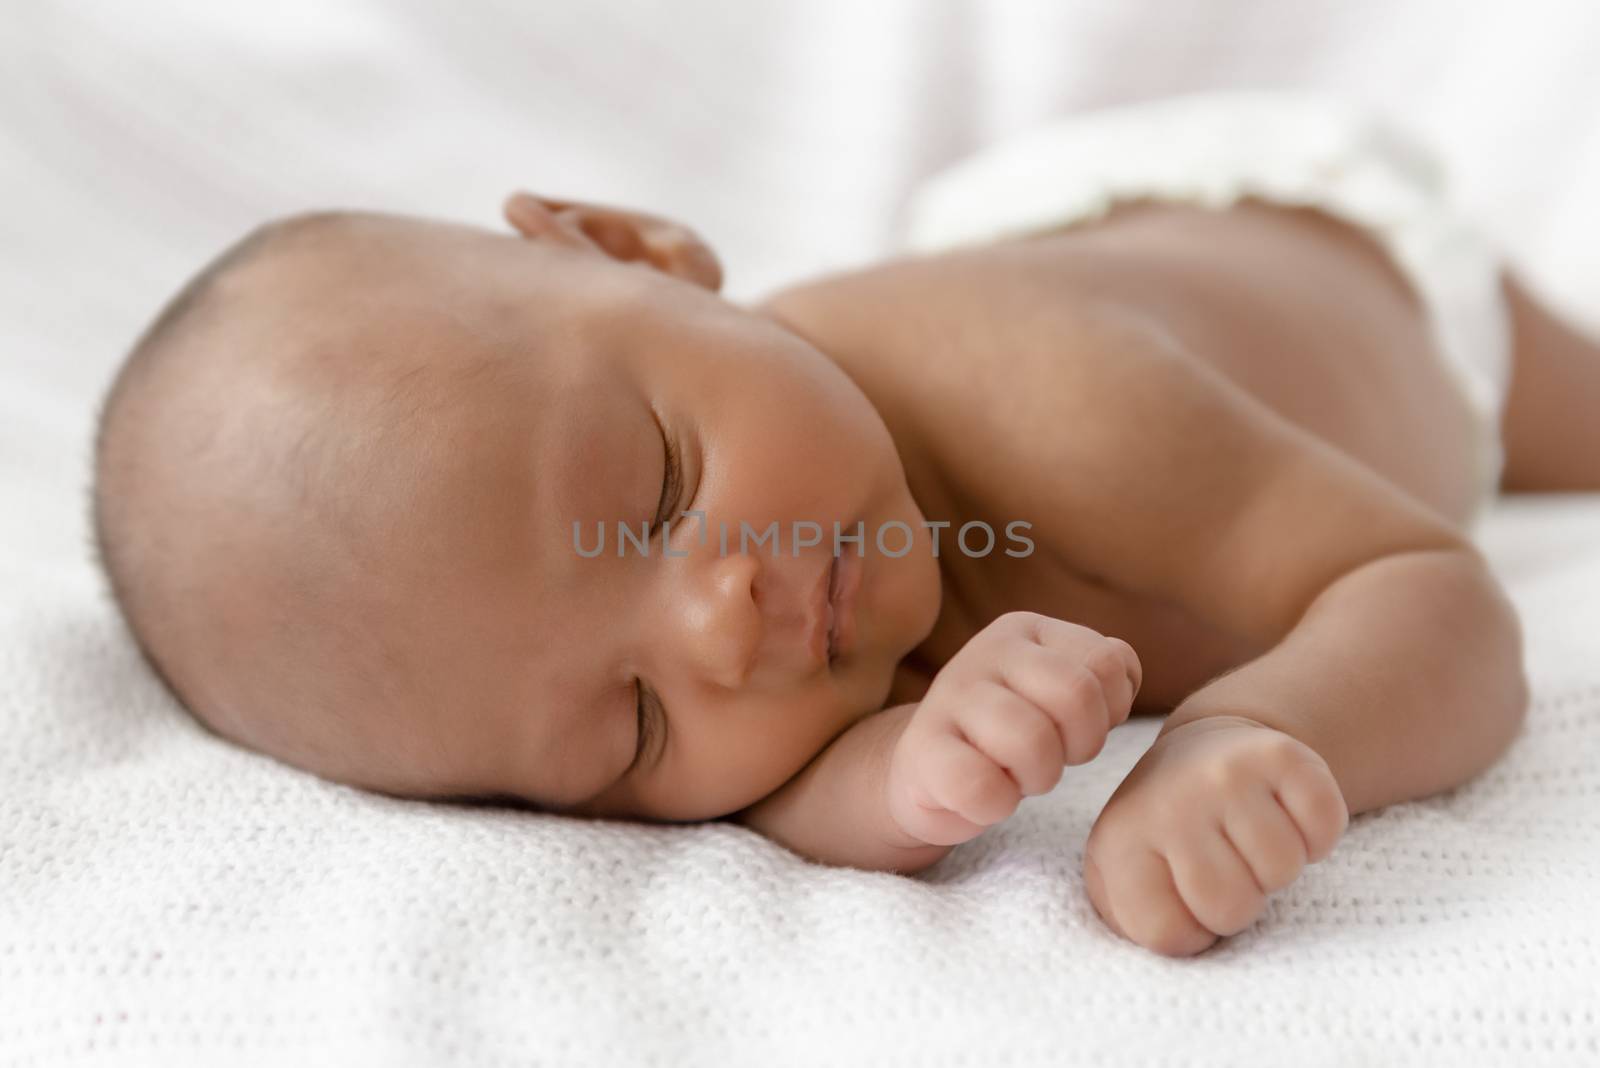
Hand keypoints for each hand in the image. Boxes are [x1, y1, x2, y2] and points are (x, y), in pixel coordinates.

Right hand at [885, 611, 1141, 847]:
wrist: (927, 770)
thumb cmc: (1011, 733)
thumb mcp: (1060, 692)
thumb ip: (1100, 674)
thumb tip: (1124, 675)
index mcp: (1026, 629)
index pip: (1107, 661)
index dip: (1109, 711)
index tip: (1078, 728)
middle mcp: (985, 651)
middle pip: (1077, 695)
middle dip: (1081, 744)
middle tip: (1054, 757)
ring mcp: (948, 697)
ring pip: (1033, 741)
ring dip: (1039, 776)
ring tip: (1018, 774)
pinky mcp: (921, 749)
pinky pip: (982, 787)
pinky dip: (997, 804)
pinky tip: (986, 796)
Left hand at [1082, 715, 1348, 956]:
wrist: (1203, 752)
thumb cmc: (1170, 834)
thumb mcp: (1127, 877)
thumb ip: (1135, 921)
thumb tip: (1170, 940)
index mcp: (1120, 841)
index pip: (1169, 934)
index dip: (1190, 928)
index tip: (1183, 891)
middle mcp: (1168, 803)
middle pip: (1232, 907)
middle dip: (1239, 901)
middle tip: (1226, 863)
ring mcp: (1223, 776)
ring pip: (1282, 870)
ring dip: (1276, 866)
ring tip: (1249, 837)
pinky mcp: (1278, 756)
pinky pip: (1323, 827)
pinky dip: (1316, 833)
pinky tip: (1284, 815)